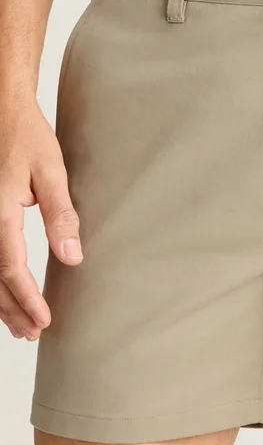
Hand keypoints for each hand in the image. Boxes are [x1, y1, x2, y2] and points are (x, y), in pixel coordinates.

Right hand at [0, 100, 81, 339]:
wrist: (4, 111)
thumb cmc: (27, 137)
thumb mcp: (52, 173)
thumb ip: (61, 215)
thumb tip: (72, 257)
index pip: (11, 268)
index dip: (27, 299)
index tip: (44, 320)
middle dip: (12, 309)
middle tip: (32, 334)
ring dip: (1, 301)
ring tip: (20, 326)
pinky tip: (4, 294)